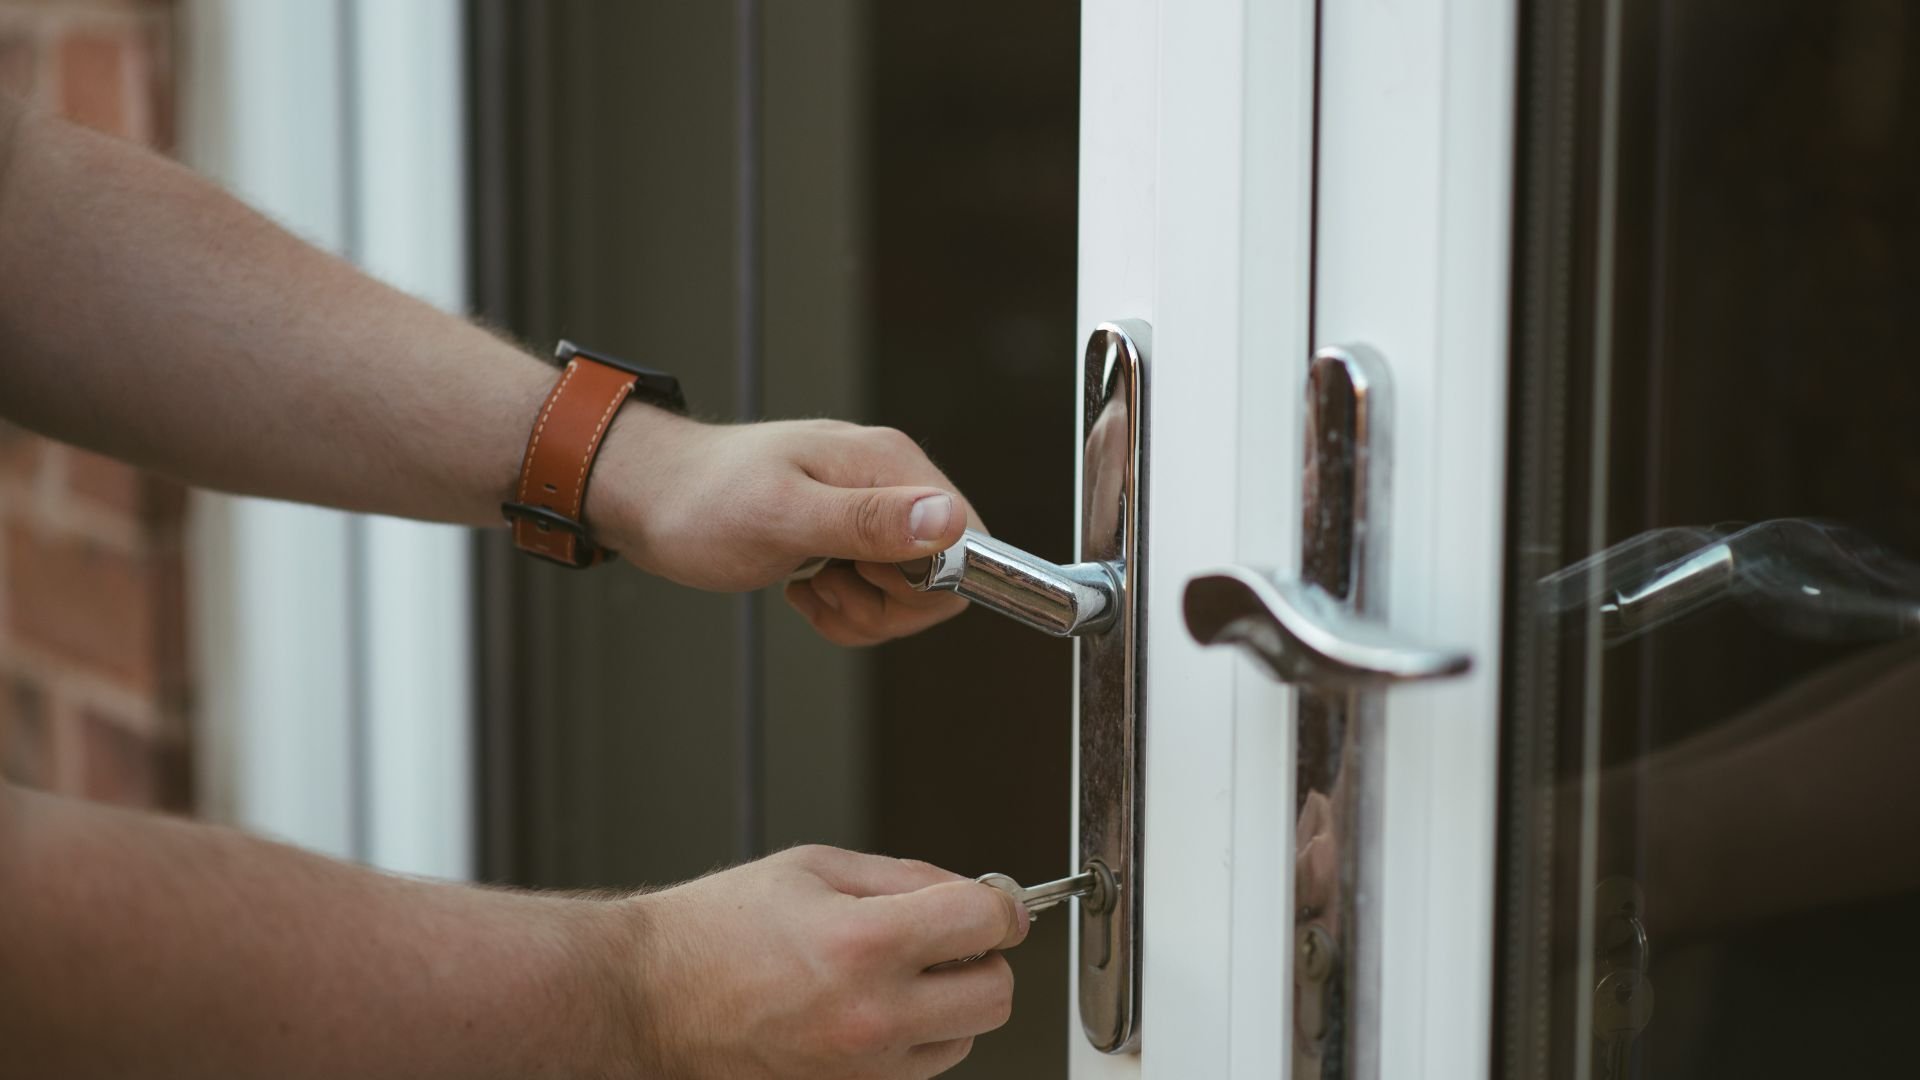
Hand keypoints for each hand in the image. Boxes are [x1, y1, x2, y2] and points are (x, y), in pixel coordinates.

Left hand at [589, 411, 983, 644]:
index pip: (969, 541)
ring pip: (910, 594)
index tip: (864, 579)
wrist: (649, 497)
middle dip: (887, 605)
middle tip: (827, 585)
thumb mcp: (783, 517)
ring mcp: (871, 510)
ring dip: (861, 612)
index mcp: (890, 465)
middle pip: (943, 575)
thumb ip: (868, 520)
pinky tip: (804, 589)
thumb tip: (949, 522)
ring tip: (809, 585)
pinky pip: (878, 597)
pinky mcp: (850, 537)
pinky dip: (845, 611)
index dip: (926, 583)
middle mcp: (891, 482)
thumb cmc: (702, 502)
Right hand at [618, 845, 1028, 1079]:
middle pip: (997, 994)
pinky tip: (873, 1005)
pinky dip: (916, 1036)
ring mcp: (862, 1067)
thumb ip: (906, 876)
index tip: (991, 902)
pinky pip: (921, 1067)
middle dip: (983, 958)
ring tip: (895, 972)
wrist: (650, 997)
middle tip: (950, 937)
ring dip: (950, 1001)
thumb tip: (975, 892)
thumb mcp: (815, 867)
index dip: (997, 904)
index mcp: (864, 942)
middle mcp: (872, 1015)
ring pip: (966, 1037)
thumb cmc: (718, 927)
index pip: (986, 922)